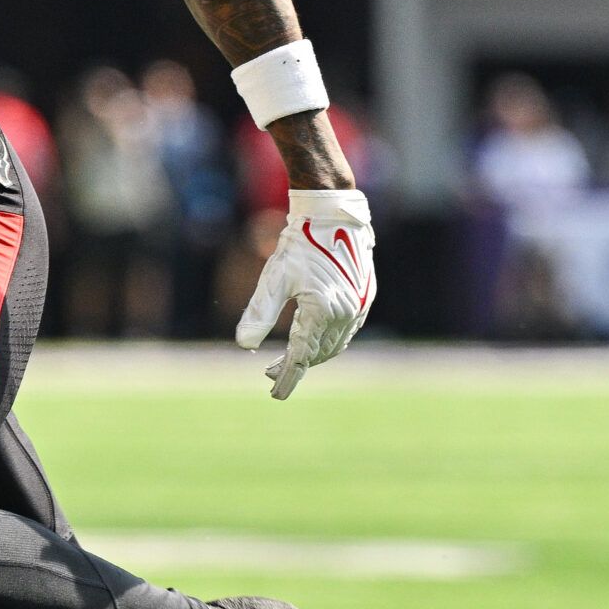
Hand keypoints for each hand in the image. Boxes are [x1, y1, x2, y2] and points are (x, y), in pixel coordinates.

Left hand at [235, 189, 375, 399]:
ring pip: (334, 344)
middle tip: (270, 374)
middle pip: (319, 354)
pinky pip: (346, 331)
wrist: (331, 214)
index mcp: (323, 310)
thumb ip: (259, 313)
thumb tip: (243, 345)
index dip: (288, 376)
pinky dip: (328, 341)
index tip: (275, 393)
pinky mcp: (365, 297)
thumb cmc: (299, 243)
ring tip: (287, 361)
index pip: (302, 356)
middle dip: (296, 367)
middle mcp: (347, 313)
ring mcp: (360, 306)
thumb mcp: (273, 278)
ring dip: (312, 355)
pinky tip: (311, 340)